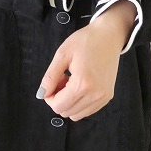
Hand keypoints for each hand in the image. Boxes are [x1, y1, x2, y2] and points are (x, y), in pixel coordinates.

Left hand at [37, 2, 136, 120]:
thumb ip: (50, 77)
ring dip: (69, 102)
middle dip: (58, 98)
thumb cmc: (85, 41)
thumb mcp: (62, 55)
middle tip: (61, 79)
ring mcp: (103, 97)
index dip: (49, 96)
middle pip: (67, 112)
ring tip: (71, 81)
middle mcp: (95, 95)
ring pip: (77, 114)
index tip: (51, 82)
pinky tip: (80, 85)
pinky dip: (79, 102)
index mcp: (83, 84)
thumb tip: (41, 94)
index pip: (58, 106)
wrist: (108, 36)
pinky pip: (88, 110)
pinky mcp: (108, 97)